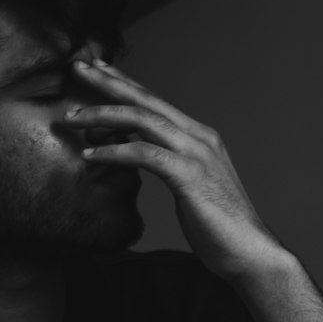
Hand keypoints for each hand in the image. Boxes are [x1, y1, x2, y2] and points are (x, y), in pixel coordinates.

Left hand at [64, 59, 287, 281]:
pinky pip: (143, 154)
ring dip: (103, 115)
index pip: (157, 102)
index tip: (99, 70)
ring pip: (142, 120)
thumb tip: (148, 160)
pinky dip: (113, 151)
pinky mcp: (189, 175)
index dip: (126, 84)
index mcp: (200, 138)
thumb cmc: (220, 229)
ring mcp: (196, 154)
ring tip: (72, 119)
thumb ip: (173, 167)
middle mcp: (199, 137)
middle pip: (147, 100)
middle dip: (109, 82)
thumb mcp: (193, 188)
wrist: (250, 253)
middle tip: (78, 68)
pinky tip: (90, 155)